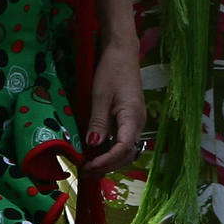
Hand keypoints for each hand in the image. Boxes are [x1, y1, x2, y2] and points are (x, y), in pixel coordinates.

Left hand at [82, 35, 146, 175]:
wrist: (122, 52)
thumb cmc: (111, 71)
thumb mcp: (100, 96)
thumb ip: (98, 122)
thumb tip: (93, 145)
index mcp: (132, 119)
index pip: (122, 150)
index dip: (105, 162)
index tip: (88, 167)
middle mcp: (138, 124)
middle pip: (126, 155)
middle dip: (107, 166)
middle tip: (85, 171)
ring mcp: (136, 122)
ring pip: (125, 150)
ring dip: (109, 161)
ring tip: (89, 165)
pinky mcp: (131, 119)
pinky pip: (123, 141)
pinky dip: (111, 150)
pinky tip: (97, 152)